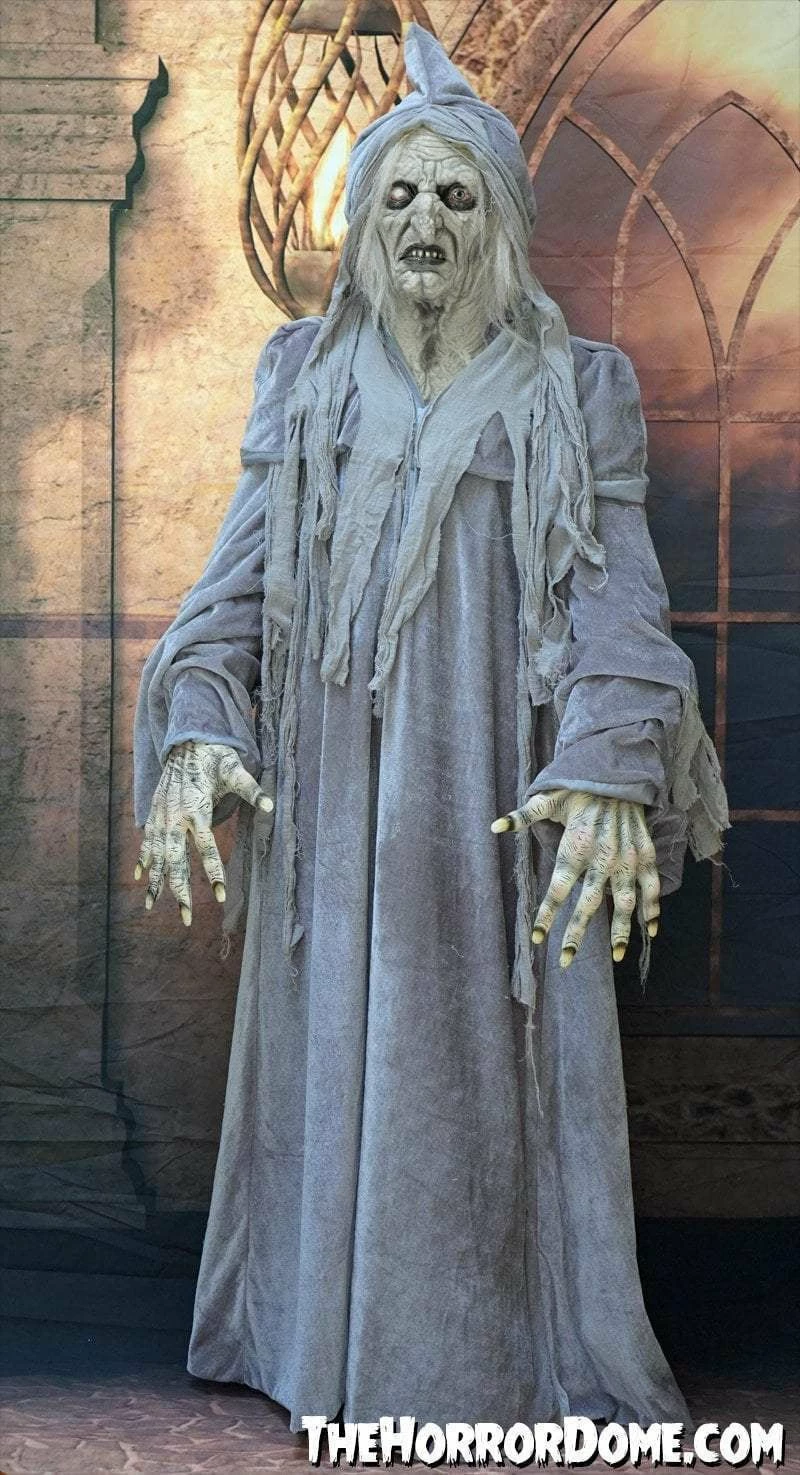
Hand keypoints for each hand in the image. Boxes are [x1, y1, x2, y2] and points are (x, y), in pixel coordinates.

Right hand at [134, 740, 273, 926]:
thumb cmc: (214, 757)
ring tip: (151, 907)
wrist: (186, 739)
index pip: (207, 848)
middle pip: (176, 861)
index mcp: (196, 810)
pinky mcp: (155, 812)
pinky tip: (140, 878)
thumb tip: (270, 805)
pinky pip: (146, 841)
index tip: (221, 896)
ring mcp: (161, 816)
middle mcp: (175, 817)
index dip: (214, 873)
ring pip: (157, 856)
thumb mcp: (235, 770)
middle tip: (186, 918)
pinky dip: (144, 860)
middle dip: (180, 891)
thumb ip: (251, 789)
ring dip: (155, 882)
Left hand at [491, 788, 659, 966]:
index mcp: (576, 847)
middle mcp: (603, 857)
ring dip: (622, 931)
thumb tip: (493, 826)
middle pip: (589, 903)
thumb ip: (523, 816)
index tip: (537, 939)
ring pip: (626, 902)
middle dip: (577, 934)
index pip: (557, 889)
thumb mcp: (549, 799)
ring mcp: (628, 858)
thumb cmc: (579, 790)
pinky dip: (653, 910)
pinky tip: (649, 932)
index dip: (546, 915)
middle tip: (567, 960)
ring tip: (617, 956)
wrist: (619, 773)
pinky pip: (652, 887)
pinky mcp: (646, 855)